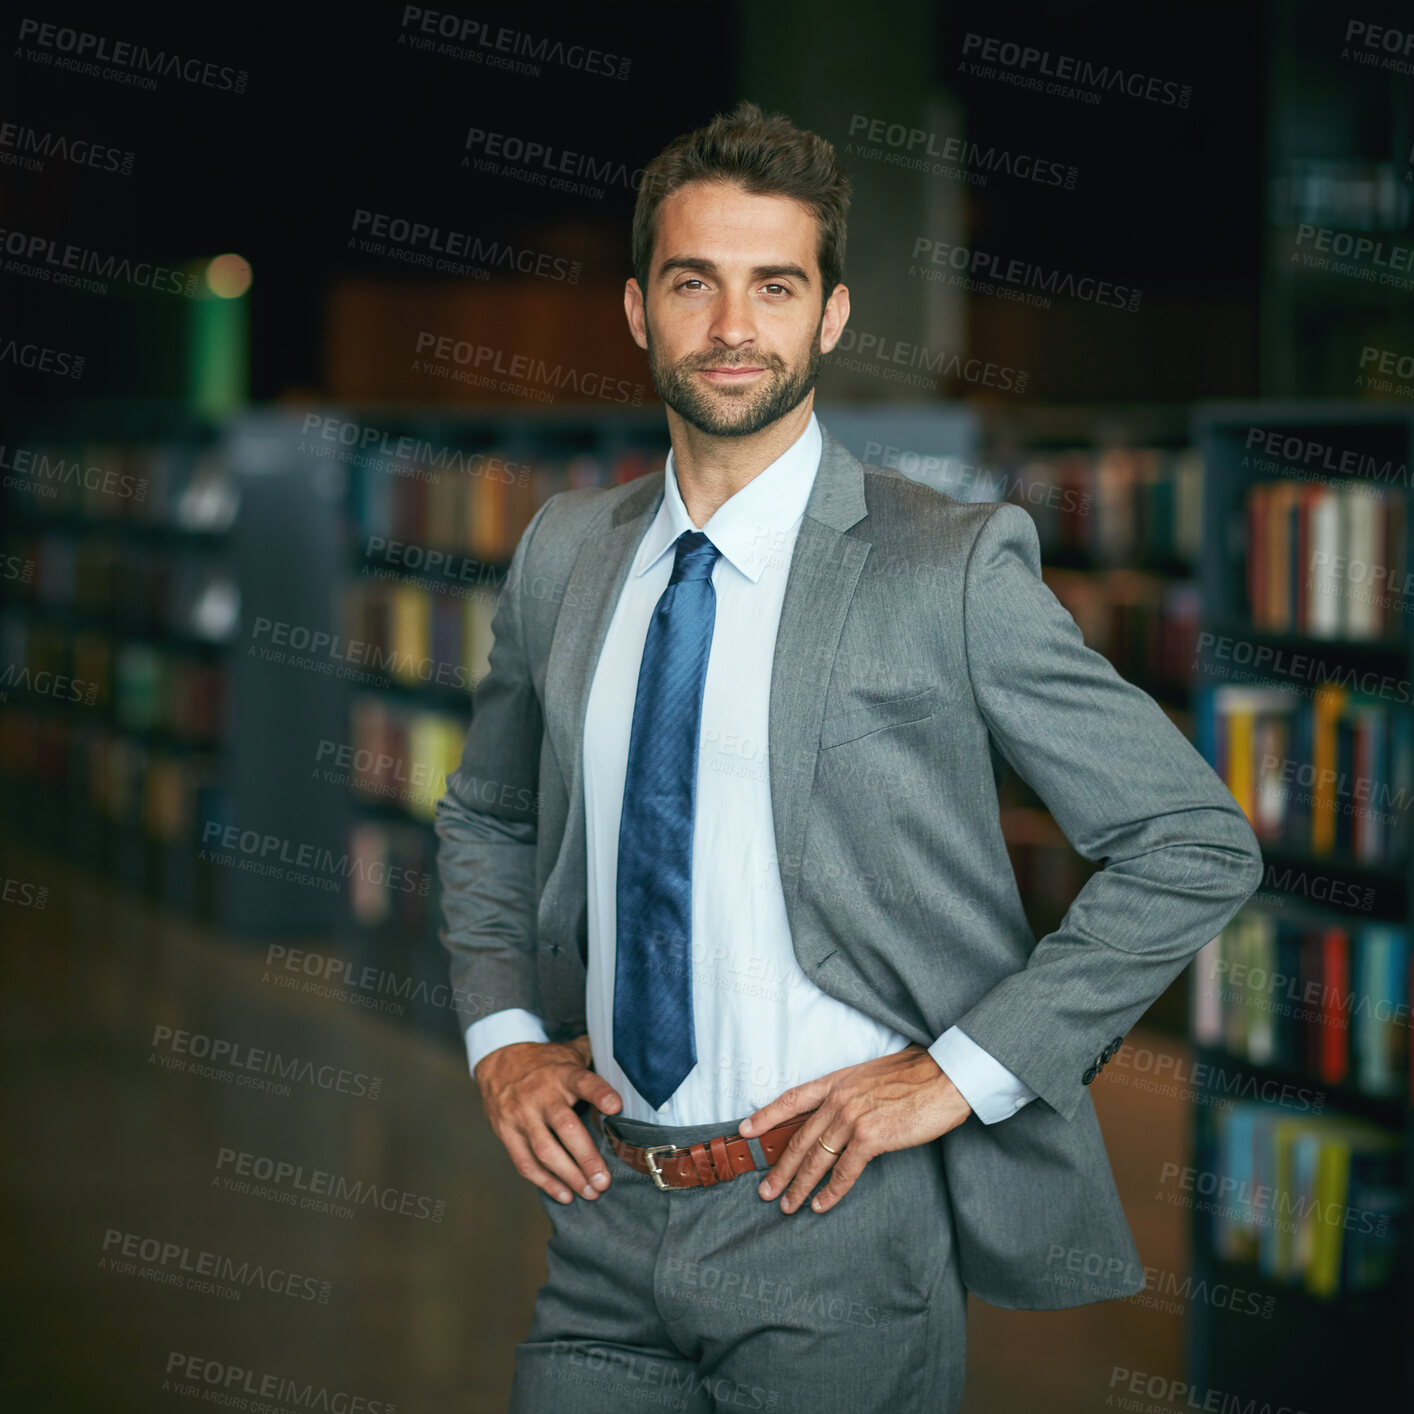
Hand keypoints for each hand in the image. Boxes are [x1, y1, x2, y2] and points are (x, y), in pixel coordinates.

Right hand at [475, 1035, 621, 1205]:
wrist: (498, 1061)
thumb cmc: (545, 1062)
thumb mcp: (570, 1051)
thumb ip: (596, 1057)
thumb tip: (630, 1060)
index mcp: (562, 1073)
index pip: (583, 1082)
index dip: (600, 1094)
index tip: (616, 1107)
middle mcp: (541, 1094)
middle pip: (565, 1127)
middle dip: (586, 1157)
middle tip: (604, 1181)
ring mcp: (521, 1115)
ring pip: (545, 1150)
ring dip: (568, 1176)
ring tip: (590, 1192)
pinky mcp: (507, 1132)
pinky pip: (525, 1162)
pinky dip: (545, 1182)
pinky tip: (565, 1194)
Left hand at [740, 1043, 971, 1214]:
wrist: (946, 1076)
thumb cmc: (917, 1075)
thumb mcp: (872, 1075)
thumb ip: (852, 1092)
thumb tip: (840, 1113)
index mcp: (838, 1081)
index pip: (792, 1099)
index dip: (766, 1115)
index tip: (745, 1131)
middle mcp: (839, 1098)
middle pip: (799, 1138)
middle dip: (779, 1168)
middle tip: (765, 1190)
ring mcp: (853, 1118)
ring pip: (816, 1158)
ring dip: (798, 1185)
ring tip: (786, 1204)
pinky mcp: (872, 1137)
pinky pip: (844, 1171)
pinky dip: (830, 1191)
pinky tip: (820, 1204)